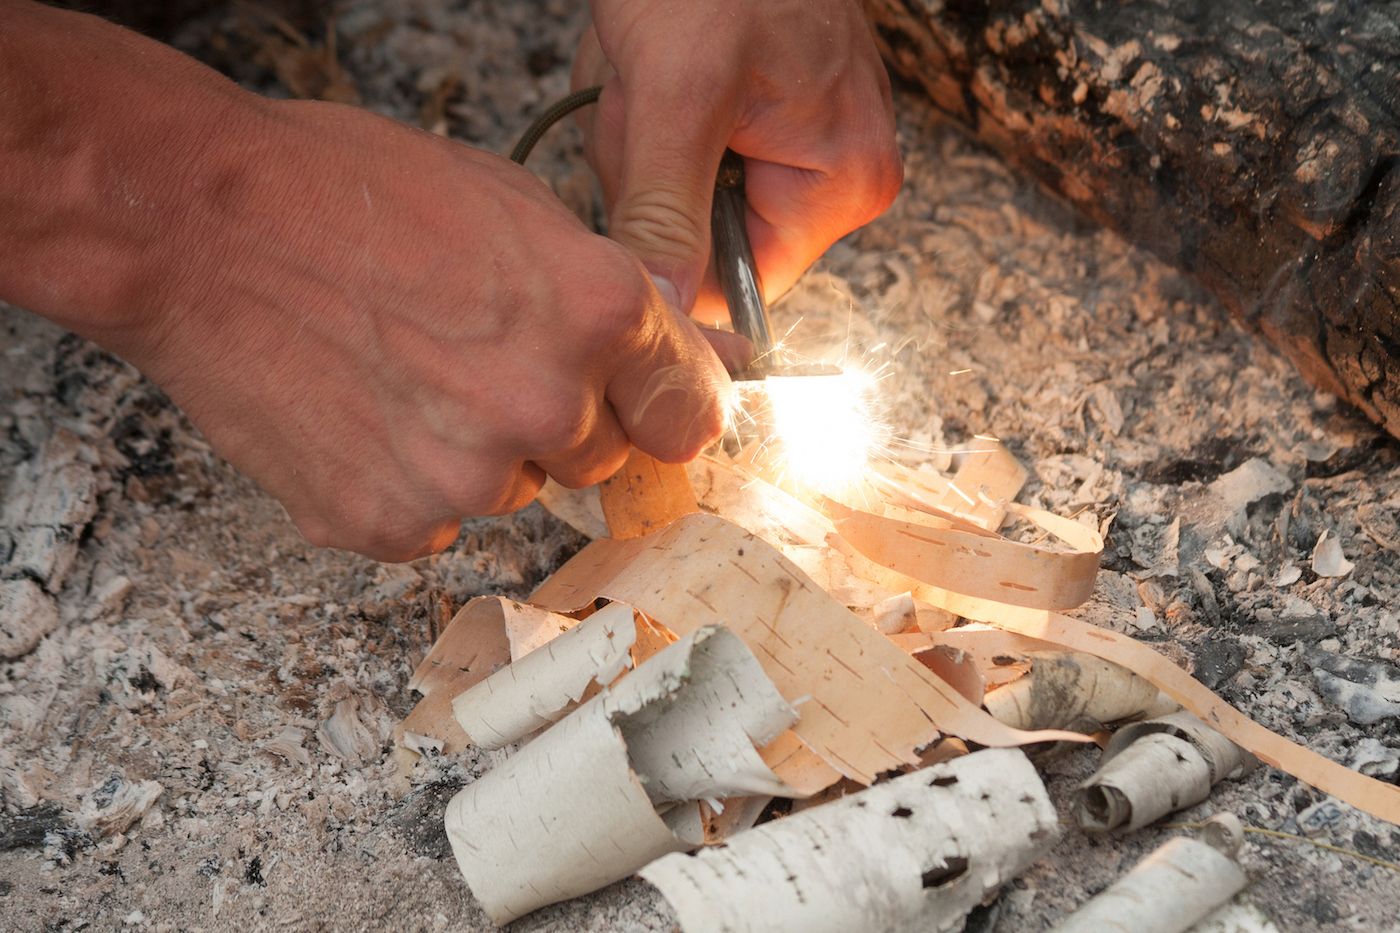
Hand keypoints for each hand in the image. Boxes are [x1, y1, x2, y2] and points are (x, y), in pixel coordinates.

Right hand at [116, 100, 740, 559]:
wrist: (197, 226)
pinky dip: (403, 480)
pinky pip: (433, 521)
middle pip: (598, 460)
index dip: (660, 404)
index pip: (689, 414)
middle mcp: (547, 406)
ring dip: (477, 450)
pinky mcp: (389, 524)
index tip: (641, 406)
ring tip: (401, 372)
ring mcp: (467, 478)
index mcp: (600, 316)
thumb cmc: (350, 194)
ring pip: (512, 490)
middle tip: (475, 357)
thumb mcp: (520, 211)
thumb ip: (620, 304)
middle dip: (557, 420)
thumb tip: (706, 361)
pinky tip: (359, 413)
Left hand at [572, 0, 901, 324]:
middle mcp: (836, 174)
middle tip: (644, 98)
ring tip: (646, 66)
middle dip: (649, 175)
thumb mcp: (673, 98)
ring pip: (683, 190)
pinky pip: (686, 145)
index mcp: (841, 185)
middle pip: (706, 236)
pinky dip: (649, 108)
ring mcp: (801, 140)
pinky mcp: (764, 112)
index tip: (640, 181)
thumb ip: (664, 214)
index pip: (740, 288)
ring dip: (639, 134)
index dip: (670, 251)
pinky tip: (651, 59)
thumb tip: (662, 311)